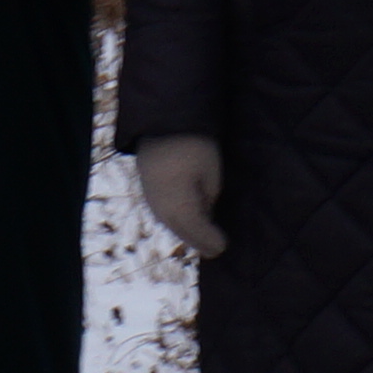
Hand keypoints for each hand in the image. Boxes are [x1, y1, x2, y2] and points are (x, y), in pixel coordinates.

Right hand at [134, 134, 227, 258]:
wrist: (161, 123)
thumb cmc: (194, 146)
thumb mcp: (210, 175)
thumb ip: (207, 199)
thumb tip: (206, 214)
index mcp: (179, 205)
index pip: (197, 231)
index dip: (211, 241)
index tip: (224, 247)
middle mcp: (161, 207)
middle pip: (182, 231)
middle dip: (199, 241)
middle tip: (216, 249)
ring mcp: (151, 200)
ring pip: (171, 224)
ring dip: (187, 232)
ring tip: (203, 239)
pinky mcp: (147, 192)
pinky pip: (163, 214)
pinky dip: (176, 221)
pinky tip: (186, 222)